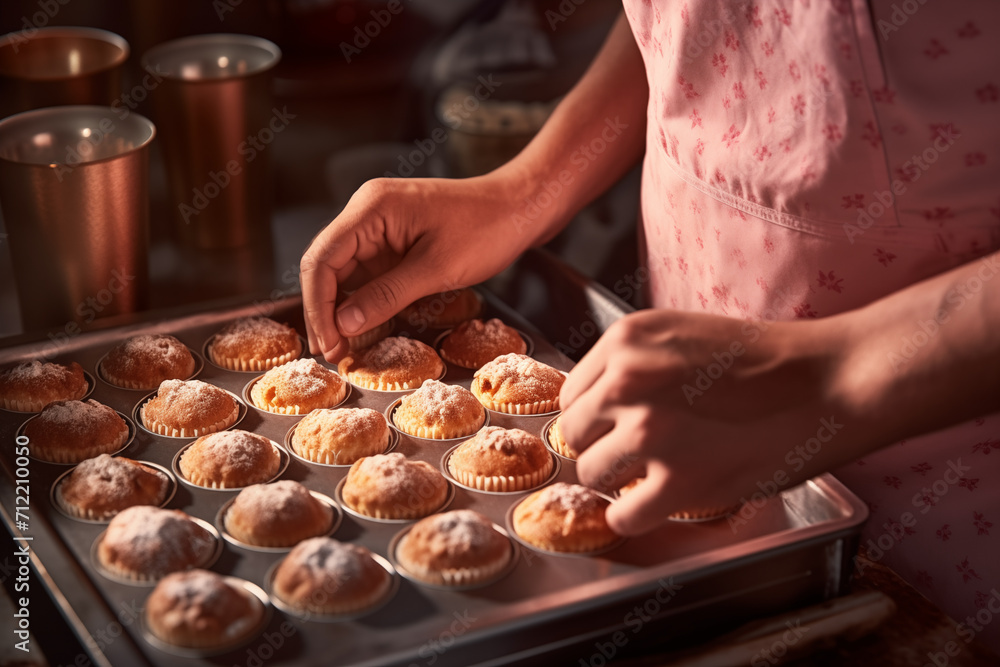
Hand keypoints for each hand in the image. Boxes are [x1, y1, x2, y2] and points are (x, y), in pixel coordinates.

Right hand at [300, 174, 535, 360]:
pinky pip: (366, 275)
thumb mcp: (437, 268)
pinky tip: (362, 332)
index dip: (318, 306)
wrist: (519, 208)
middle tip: (332, 355)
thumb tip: (343, 325)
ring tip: (344, 351)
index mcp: (371, 208)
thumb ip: (387, 295)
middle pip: (326, 266)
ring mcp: (378, 228)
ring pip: (342, 274)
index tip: (328, 344)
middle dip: (325, 312)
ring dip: (340, 311)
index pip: (323, 258)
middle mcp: (366, 214)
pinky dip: (363, 303)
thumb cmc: (486, 227)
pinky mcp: (392, 243)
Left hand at [558, 309, 855, 535]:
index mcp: (625, 340)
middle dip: (600, 445)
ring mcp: (651, 432)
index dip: (594, 415)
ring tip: (649, 474)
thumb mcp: (679, 335)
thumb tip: (596, 404)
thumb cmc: (765, 359)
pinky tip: (651, 506)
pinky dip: (632, 517)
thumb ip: (632, 363)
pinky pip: (623, 515)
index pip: (571, 393)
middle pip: (574, 433)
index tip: (610, 426)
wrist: (828, 380)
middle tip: (631, 452)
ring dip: (616, 481)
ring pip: (592, 473)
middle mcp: (628, 382)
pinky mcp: (680, 481)